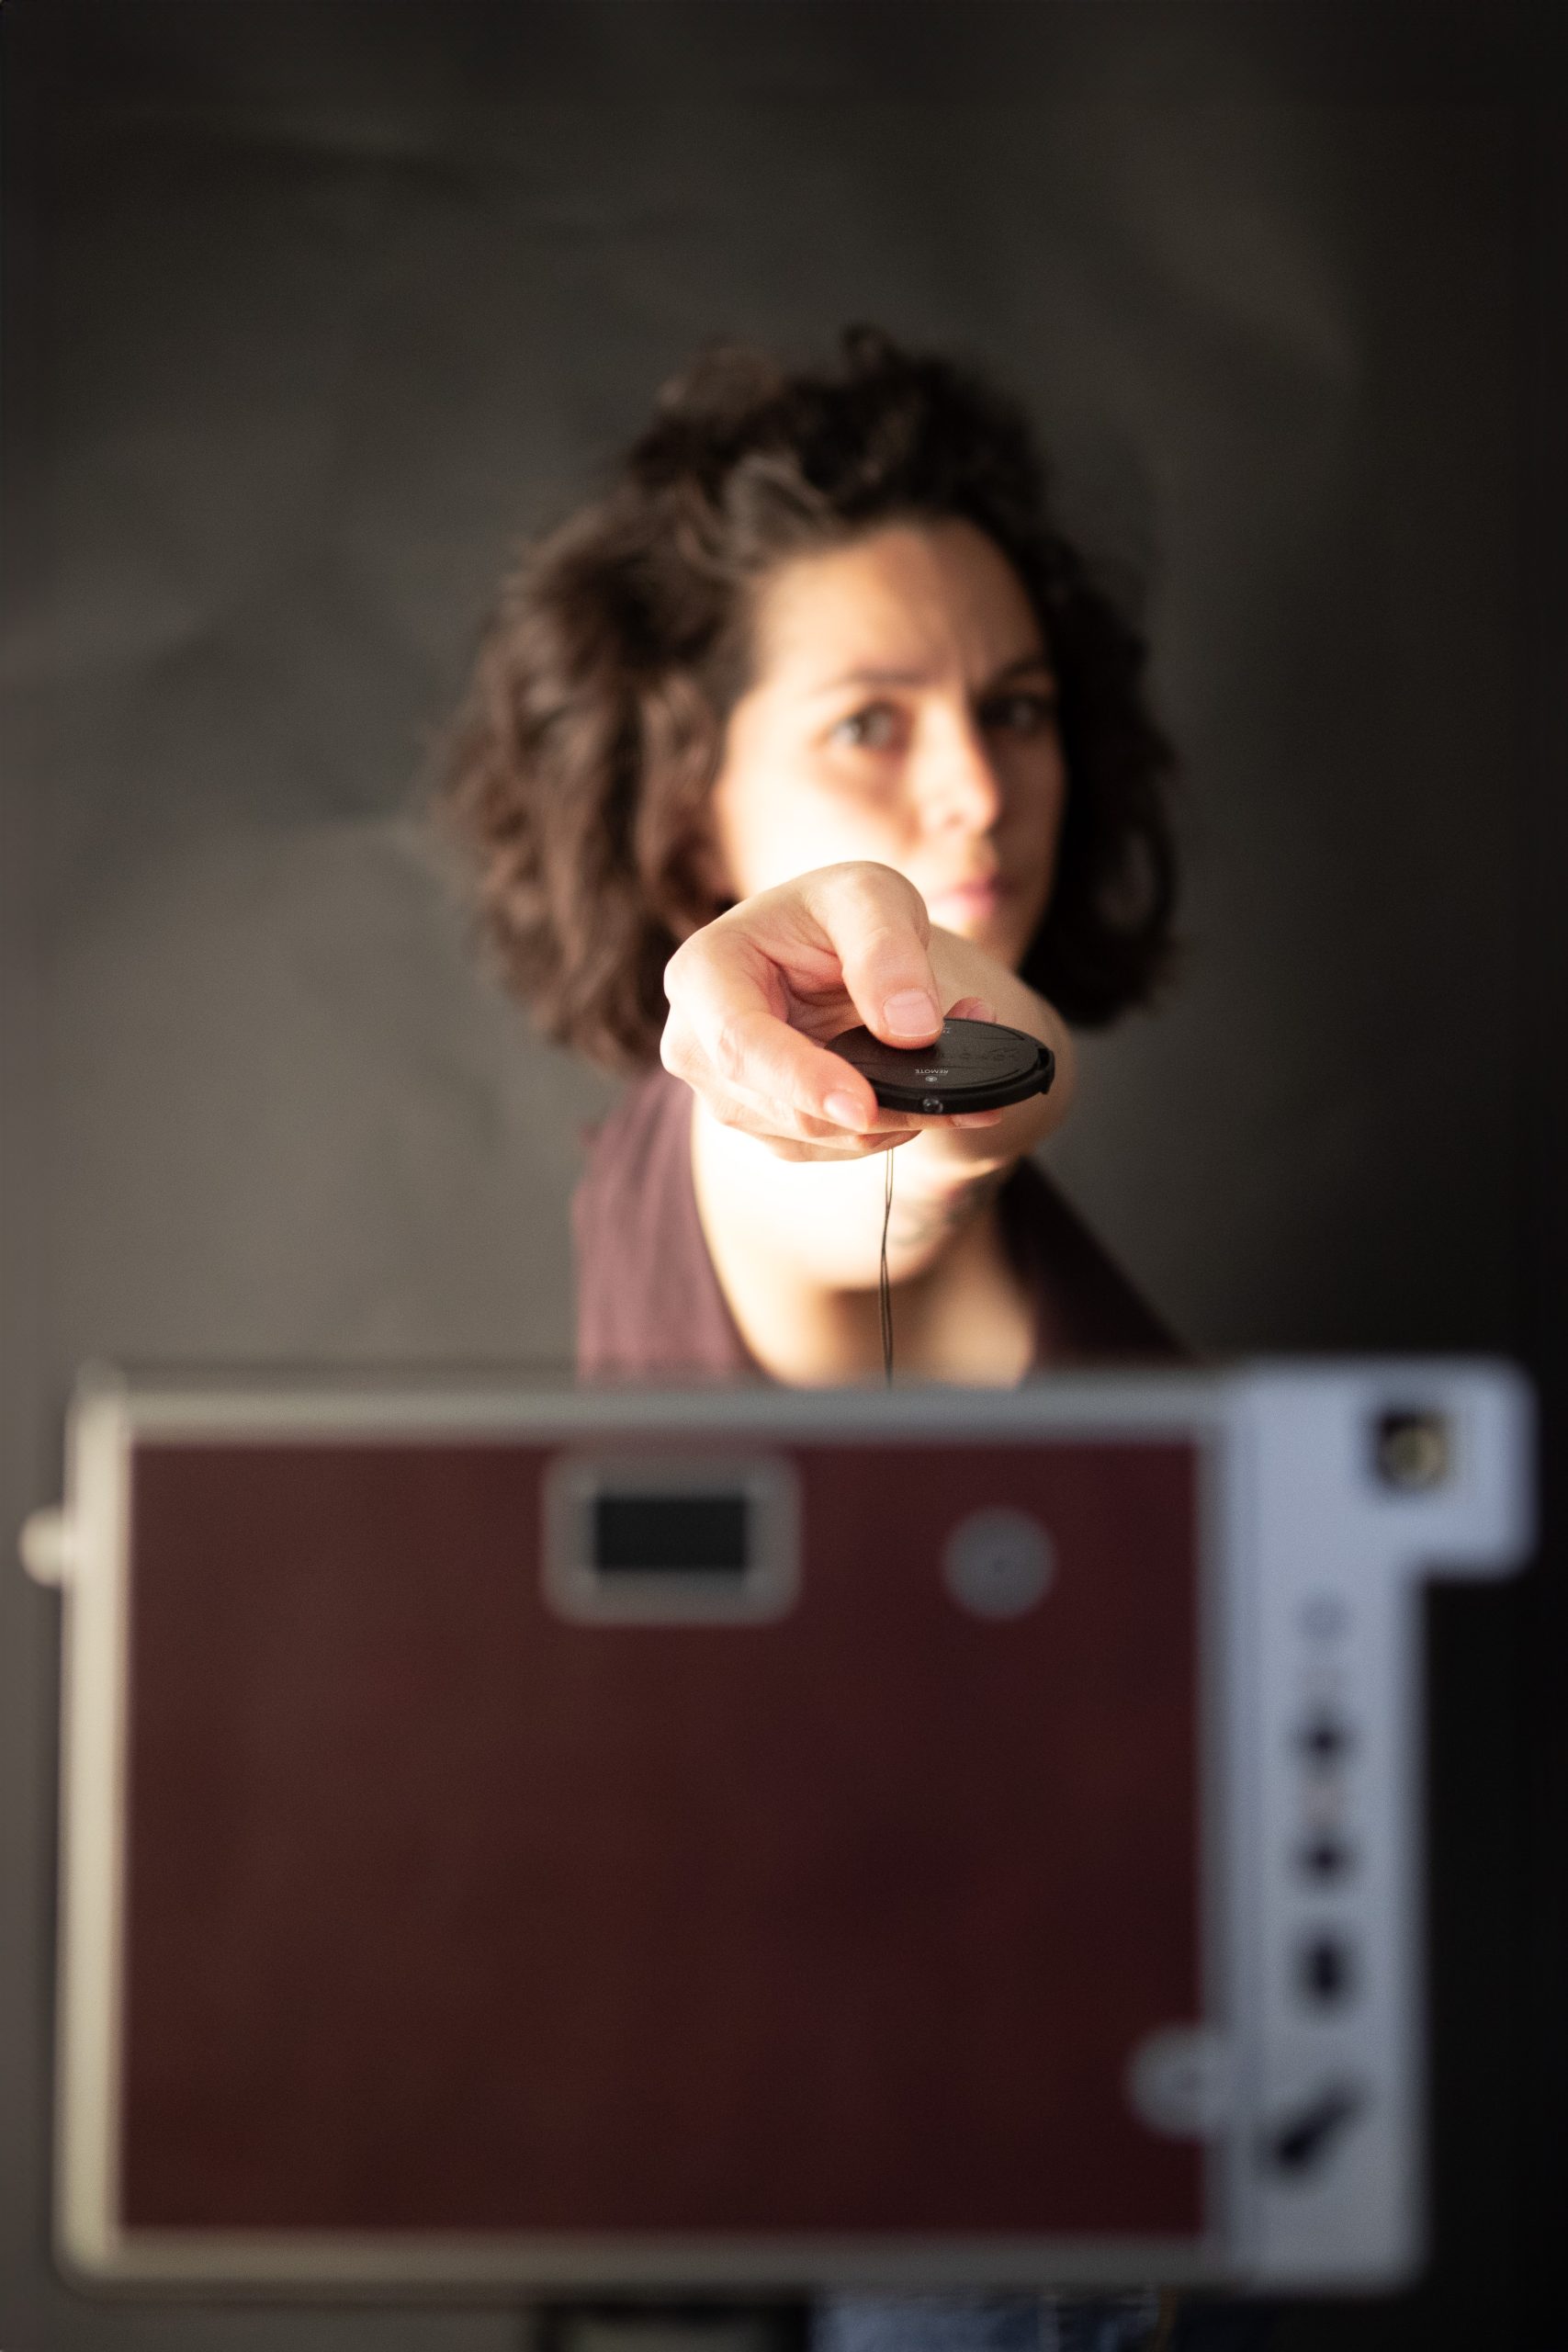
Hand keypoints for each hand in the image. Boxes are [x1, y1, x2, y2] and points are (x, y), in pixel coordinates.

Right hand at [660, 862, 1004, 1161]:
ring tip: (960, 1051)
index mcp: (704, 975)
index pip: (741, 1045)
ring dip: (901, 1110)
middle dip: (882, 1103)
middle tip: (964, 1084)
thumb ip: (887, 953)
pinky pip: (839, 1145)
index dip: (802, 1080)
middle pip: (786, 1108)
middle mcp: (697, 1047)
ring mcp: (730, 1097)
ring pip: (821, 1137)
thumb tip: (912, 1031)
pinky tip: (927, 1078)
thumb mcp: (870, 897)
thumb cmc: (836, 910)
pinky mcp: (771, 1127)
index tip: (864, 1106)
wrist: (829, 944)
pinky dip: (895, 1120)